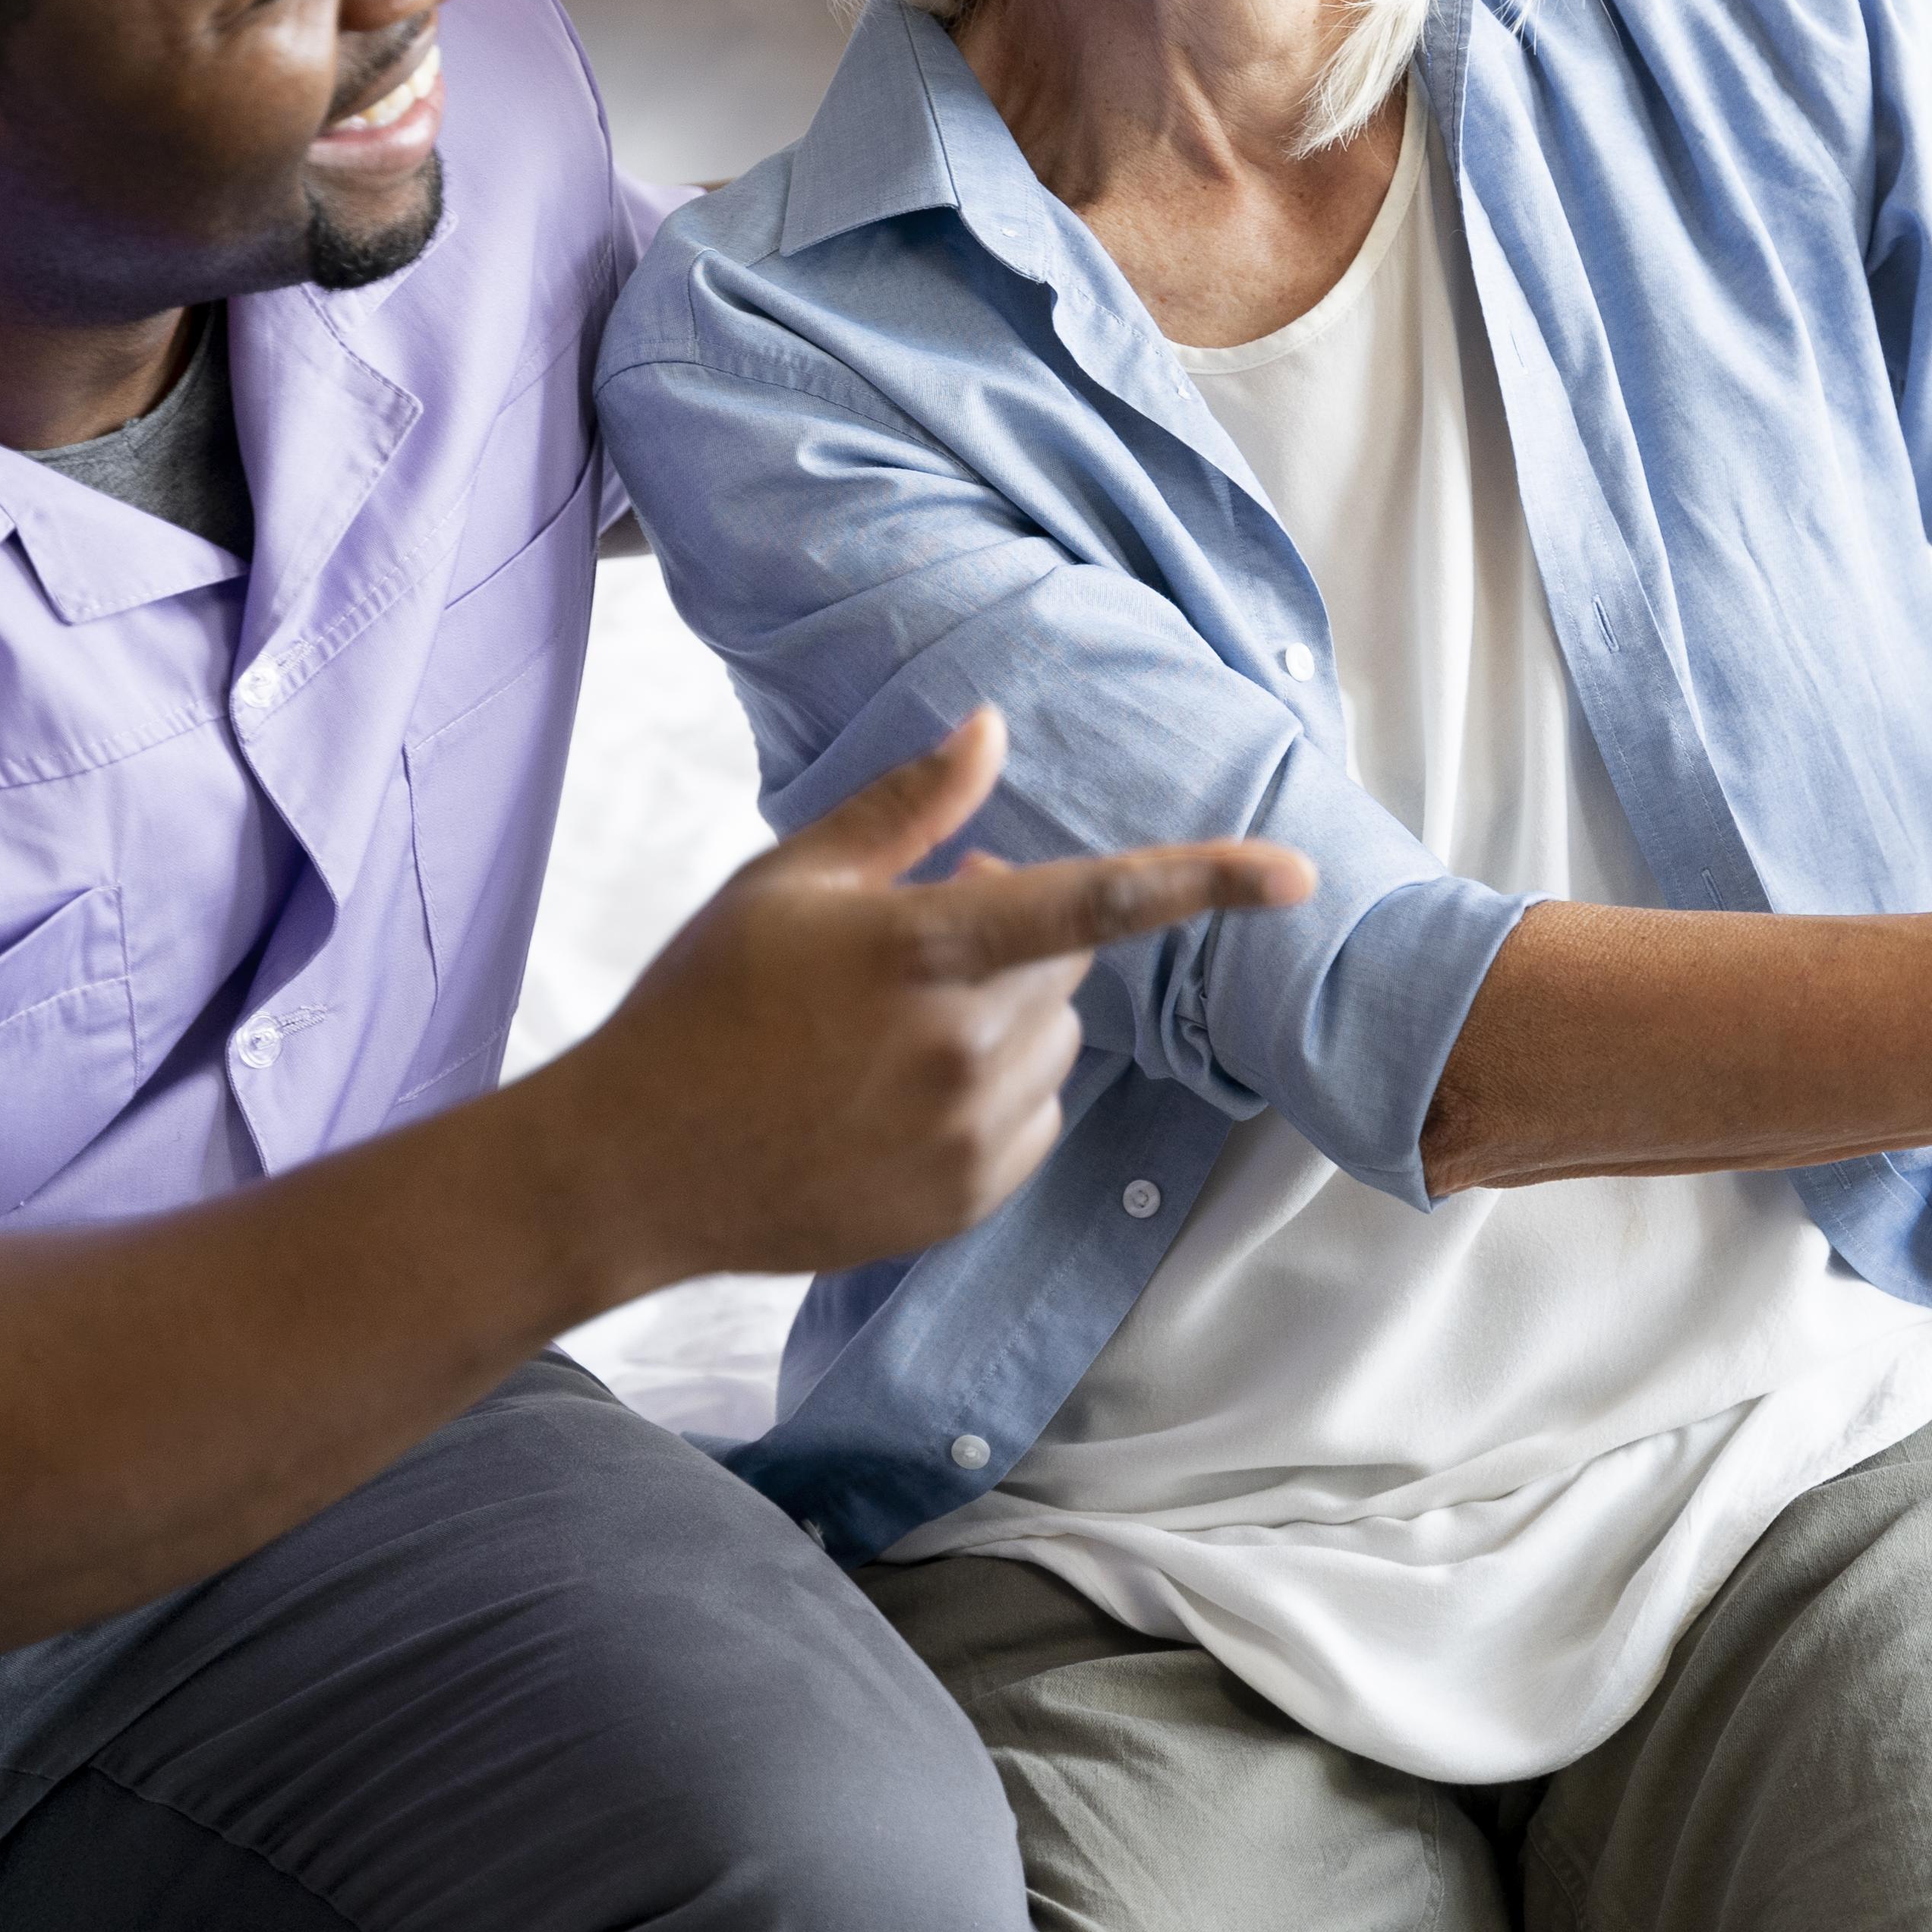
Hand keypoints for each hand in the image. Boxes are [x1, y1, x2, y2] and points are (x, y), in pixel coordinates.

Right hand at [557, 709, 1310, 1279]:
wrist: (634, 1165)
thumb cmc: (702, 1002)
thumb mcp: (788, 882)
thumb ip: (906, 807)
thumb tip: (993, 729)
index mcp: (919, 950)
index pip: (1094, 904)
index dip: (1206, 881)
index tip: (1297, 875)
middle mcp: (957, 1048)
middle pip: (1067, 969)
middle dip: (1016, 944)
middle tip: (909, 952)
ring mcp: (965, 1136)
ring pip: (1055, 1046)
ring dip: (1007, 1023)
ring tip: (886, 1036)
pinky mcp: (964, 1202)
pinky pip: (1034, 1121)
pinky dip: (993, 1097)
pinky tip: (893, 1097)